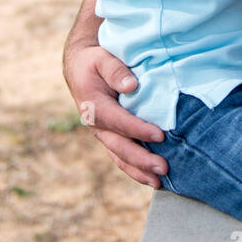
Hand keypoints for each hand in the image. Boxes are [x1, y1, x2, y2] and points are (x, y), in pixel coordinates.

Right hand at [64, 41, 167, 187]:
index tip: (160, 135)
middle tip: (163, 168)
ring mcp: (103, 134)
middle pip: (120, 147)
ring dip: (139, 171)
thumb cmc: (94, 62)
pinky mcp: (109, 137)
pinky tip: (150, 178)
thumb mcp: (102, 59)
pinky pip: (121, 157)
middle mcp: (97, 125)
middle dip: (142, 160)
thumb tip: (131, 86)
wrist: (79, 69)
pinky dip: (135, 169)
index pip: (119, 122)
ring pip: (120, 157)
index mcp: (95, 107)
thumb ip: (116, 71)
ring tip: (159, 182)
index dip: (139, 130)